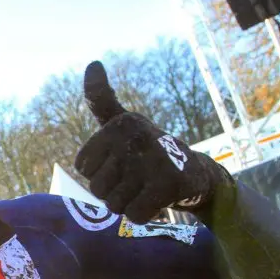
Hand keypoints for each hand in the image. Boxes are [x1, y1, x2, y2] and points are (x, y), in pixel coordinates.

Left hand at [75, 61, 230, 223]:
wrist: (196, 173)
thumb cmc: (148, 149)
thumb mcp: (122, 121)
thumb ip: (102, 98)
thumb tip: (93, 63)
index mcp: (118, 123)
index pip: (82, 168)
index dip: (99, 173)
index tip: (120, 162)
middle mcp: (135, 136)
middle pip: (96, 189)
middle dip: (114, 192)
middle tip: (137, 178)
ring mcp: (153, 160)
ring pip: (114, 205)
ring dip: (129, 203)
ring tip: (147, 186)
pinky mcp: (169, 184)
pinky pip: (134, 215)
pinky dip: (145, 214)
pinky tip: (159, 199)